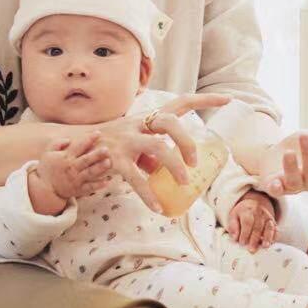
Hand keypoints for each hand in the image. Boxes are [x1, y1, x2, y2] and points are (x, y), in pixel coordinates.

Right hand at [36, 130, 111, 202]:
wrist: (44, 189)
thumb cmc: (47, 169)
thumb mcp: (48, 153)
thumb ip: (57, 143)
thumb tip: (69, 139)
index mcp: (66, 157)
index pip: (79, 146)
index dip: (89, 139)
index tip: (98, 133)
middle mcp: (72, 168)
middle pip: (86, 160)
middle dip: (96, 154)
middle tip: (106, 149)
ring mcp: (76, 179)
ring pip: (89, 173)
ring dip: (99, 168)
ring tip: (108, 162)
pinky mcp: (78, 190)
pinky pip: (89, 187)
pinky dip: (98, 185)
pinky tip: (107, 181)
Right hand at [98, 93, 231, 207]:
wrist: (79, 144)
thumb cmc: (118, 143)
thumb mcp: (140, 141)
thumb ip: (157, 153)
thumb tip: (176, 173)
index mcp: (150, 118)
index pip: (181, 102)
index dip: (205, 100)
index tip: (228, 100)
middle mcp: (139, 125)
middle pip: (169, 121)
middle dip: (186, 140)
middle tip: (194, 162)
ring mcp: (127, 141)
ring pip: (155, 147)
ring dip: (173, 165)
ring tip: (183, 182)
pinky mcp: (115, 159)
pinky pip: (134, 177)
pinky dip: (148, 194)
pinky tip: (158, 207)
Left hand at [227, 190, 276, 250]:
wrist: (254, 204)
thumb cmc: (243, 213)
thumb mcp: (233, 216)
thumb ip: (233, 227)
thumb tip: (234, 238)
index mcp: (248, 211)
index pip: (247, 222)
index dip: (245, 233)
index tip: (242, 243)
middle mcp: (259, 213)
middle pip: (258, 227)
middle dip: (255, 239)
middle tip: (251, 249)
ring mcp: (268, 217)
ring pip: (269, 228)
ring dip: (267, 238)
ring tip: (265, 246)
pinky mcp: (273, 222)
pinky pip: (276, 229)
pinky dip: (275, 237)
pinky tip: (271, 243)